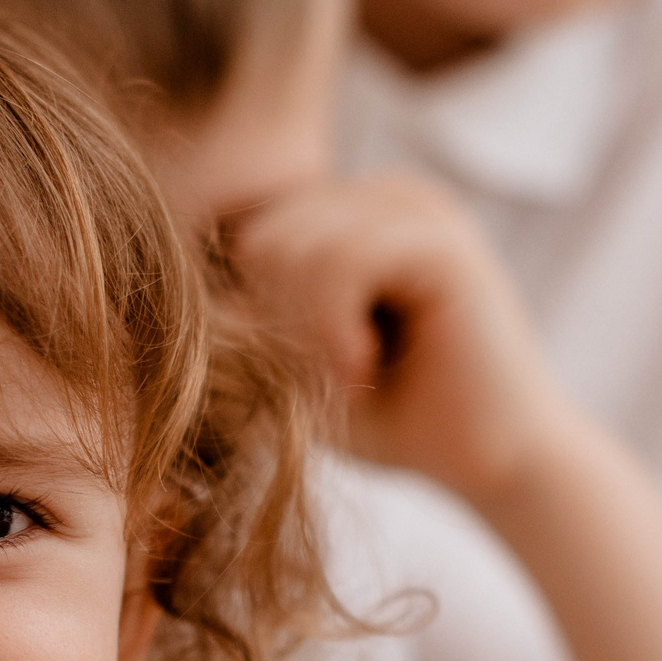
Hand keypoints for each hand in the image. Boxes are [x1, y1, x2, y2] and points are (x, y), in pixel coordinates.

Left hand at [224, 173, 587, 503]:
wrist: (498, 465)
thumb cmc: (400, 423)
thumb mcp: (300, 364)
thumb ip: (248, 318)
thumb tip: (164, 289)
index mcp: (356, 214)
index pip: (252, 238)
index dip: (258, 316)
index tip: (306, 372)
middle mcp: (386, 195)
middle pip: (264, 235)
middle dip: (280, 321)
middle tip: (329, 377)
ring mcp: (417, 208)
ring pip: (294, 245)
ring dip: (306, 332)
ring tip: (349, 374)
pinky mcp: (441, 240)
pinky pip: (340, 261)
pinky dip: (332, 328)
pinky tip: (364, 365)